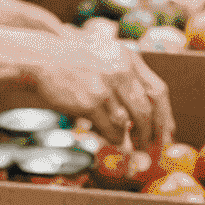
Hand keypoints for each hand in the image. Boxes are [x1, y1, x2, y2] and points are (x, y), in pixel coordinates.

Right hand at [25, 31, 173, 145]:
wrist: (38, 58)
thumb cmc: (70, 62)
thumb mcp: (103, 58)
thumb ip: (125, 78)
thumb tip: (145, 114)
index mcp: (127, 58)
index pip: (158, 91)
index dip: (165, 115)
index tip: (167, 131)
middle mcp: (120, 70)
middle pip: (147, 109)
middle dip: (151, 133)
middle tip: (151, 146)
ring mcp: (105, 85)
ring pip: (129, 121)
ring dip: (132, 137)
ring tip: (130, 144)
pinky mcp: (90, 101)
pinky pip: (111, 127)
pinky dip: (113, 137)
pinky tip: (109, 136)